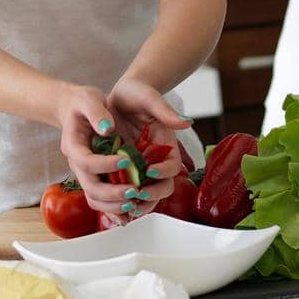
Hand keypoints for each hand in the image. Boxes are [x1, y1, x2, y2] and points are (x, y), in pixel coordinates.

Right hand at [54, 84, 129, 218]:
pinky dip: (115, 207)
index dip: (106, 164)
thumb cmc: (82, 103)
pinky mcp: (93, 177)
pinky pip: (101, 199)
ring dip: (115, 205)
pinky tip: (132, 208)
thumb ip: (97, 112)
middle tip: (135, 190)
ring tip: (136, 202)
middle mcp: (77, 164)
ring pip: (95, 199)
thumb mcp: (89, 99)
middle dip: (113, 193)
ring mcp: (84, 173)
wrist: (73, 109)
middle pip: (90, 188)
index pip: (87, 161)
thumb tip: (107, 128)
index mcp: (73, 145)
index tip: (127, 159)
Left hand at [100, 78, 190, 224]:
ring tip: (125, 205)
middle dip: (152, 195)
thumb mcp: (150, 98)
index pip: (172, 167)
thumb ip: (166, 111)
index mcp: (166, 146)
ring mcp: (140, 168)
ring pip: (146, 195)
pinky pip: (126, 192)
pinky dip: (122, 201)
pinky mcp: (124, 171)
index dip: (164, 172)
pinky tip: (112, 203)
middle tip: (136, 195)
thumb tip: (186, 121)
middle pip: (162, 188)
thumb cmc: (137, 93)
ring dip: (138, 204)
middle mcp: (155, 161)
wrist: (118, 96)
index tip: (150, 171)